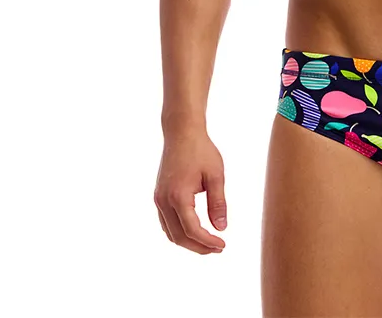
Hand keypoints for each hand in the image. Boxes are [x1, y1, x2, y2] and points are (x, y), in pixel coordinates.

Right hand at [154, 129, 227, 253]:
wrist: (181, 132)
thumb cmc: (201, 150)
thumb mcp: (216, 175)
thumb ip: (218, 203)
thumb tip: (222, 228)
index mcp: (178, 196)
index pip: (192, 230)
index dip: (208, 242)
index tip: (223, 245)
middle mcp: (164, 201)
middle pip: (179, 237)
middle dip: (198, 247)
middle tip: (218, 248)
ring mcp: (158, 199)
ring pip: (170, 232)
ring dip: (188, 242)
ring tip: (208, 243)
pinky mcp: (158, 196)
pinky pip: (166, 222)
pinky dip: (179, 232)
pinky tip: (194, 231)